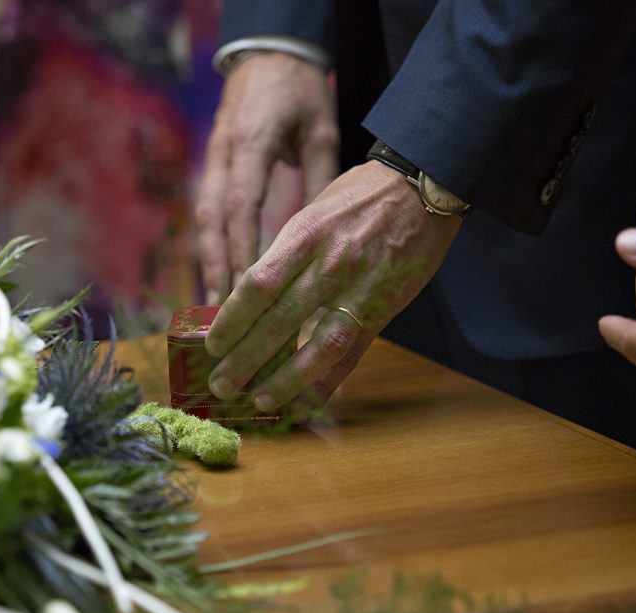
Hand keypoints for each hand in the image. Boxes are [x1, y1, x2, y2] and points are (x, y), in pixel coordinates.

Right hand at [196, 51, 338, 303]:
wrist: (267, 54)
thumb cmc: (299, 91)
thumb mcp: (321, 130)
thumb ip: (320, 179)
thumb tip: (322, 236)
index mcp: (251, 140)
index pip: (240, 204)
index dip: (240, 247)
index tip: (247, 286)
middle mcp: (223, 152)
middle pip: (212, 218)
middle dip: (216, 265)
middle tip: (223, 310)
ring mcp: (213, 158)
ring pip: (203, 218)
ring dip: (208, 261)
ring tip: (216, 304)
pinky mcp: (212, 165)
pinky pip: (208, 211)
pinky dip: (212, 244)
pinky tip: (218, 274)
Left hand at [205, 161, 460, 420]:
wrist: (423, 188)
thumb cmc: (360, 196)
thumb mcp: (314, 211)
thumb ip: (286, 252)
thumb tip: (248, 295)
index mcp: (304, 234)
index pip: (256, 286)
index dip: (231, 321)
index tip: (212, 345)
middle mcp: (328, 264)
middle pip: (279, 321)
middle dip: (245, 359)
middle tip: (221, 385)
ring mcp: (359, 290)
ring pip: (317, 346)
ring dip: (285, 379)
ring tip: (259, 400)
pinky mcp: (383, 309)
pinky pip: (352, 354)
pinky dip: (327, 382)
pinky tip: (304, 402)